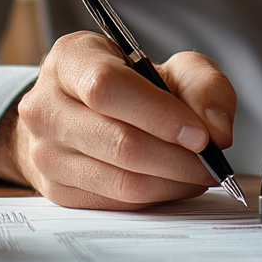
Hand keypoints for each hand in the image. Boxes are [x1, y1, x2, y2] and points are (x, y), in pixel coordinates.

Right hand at [0, 31, 235, 209]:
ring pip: (120, 180)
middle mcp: (46, 105)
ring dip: (173, 182)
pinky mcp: (57, 190)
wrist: (88, 112)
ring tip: (201, 172)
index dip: (158, 113)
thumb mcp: (175, 67)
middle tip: (214, 162)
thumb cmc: (137, 84)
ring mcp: (45, 152)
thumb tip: (217, 131)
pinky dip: (157, 196)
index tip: (201, 135)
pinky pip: (117, 202)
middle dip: (177, 157)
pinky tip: (175, 182)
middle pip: (117, 141)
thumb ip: (205, 87)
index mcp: (70, 58)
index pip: (106, 87)